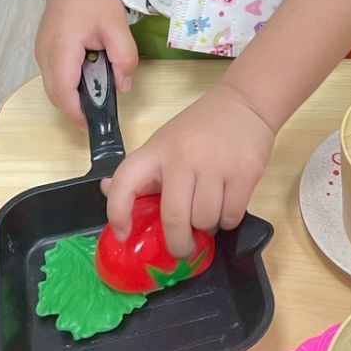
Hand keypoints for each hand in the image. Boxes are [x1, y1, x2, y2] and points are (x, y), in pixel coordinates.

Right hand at [35, 0, 137, 126]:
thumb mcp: (117, 25)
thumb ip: (124, 57)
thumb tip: (123, 86)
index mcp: (62, 49)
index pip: (64, 92)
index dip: (77, 114)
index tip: (93, 126)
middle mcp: (45, 55)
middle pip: (55, 95)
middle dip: (75, 110)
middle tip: (99, 116)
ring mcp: (41, 53)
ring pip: (53, 87)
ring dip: (72, 97)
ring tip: (96, 97)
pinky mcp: (44, 50)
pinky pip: (54, 76)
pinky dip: (68, 85)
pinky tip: (87, 78)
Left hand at [103, 85, 274, 257]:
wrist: (244, 102)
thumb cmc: (200, 127)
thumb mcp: (165, 141)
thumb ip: (143, 171)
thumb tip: (106, 190)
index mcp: (158, 149)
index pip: (126, 181)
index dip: (118, 212)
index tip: (123, 234)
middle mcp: (183, 156)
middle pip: (174, 217)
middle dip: (178, 244)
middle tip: (183, 248)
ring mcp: (215, 164)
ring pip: (205, 221)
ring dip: (207, 227)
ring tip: (209, 213)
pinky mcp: (244, 172)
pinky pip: (230, 216)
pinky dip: (228, 220)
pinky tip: (226, 205)